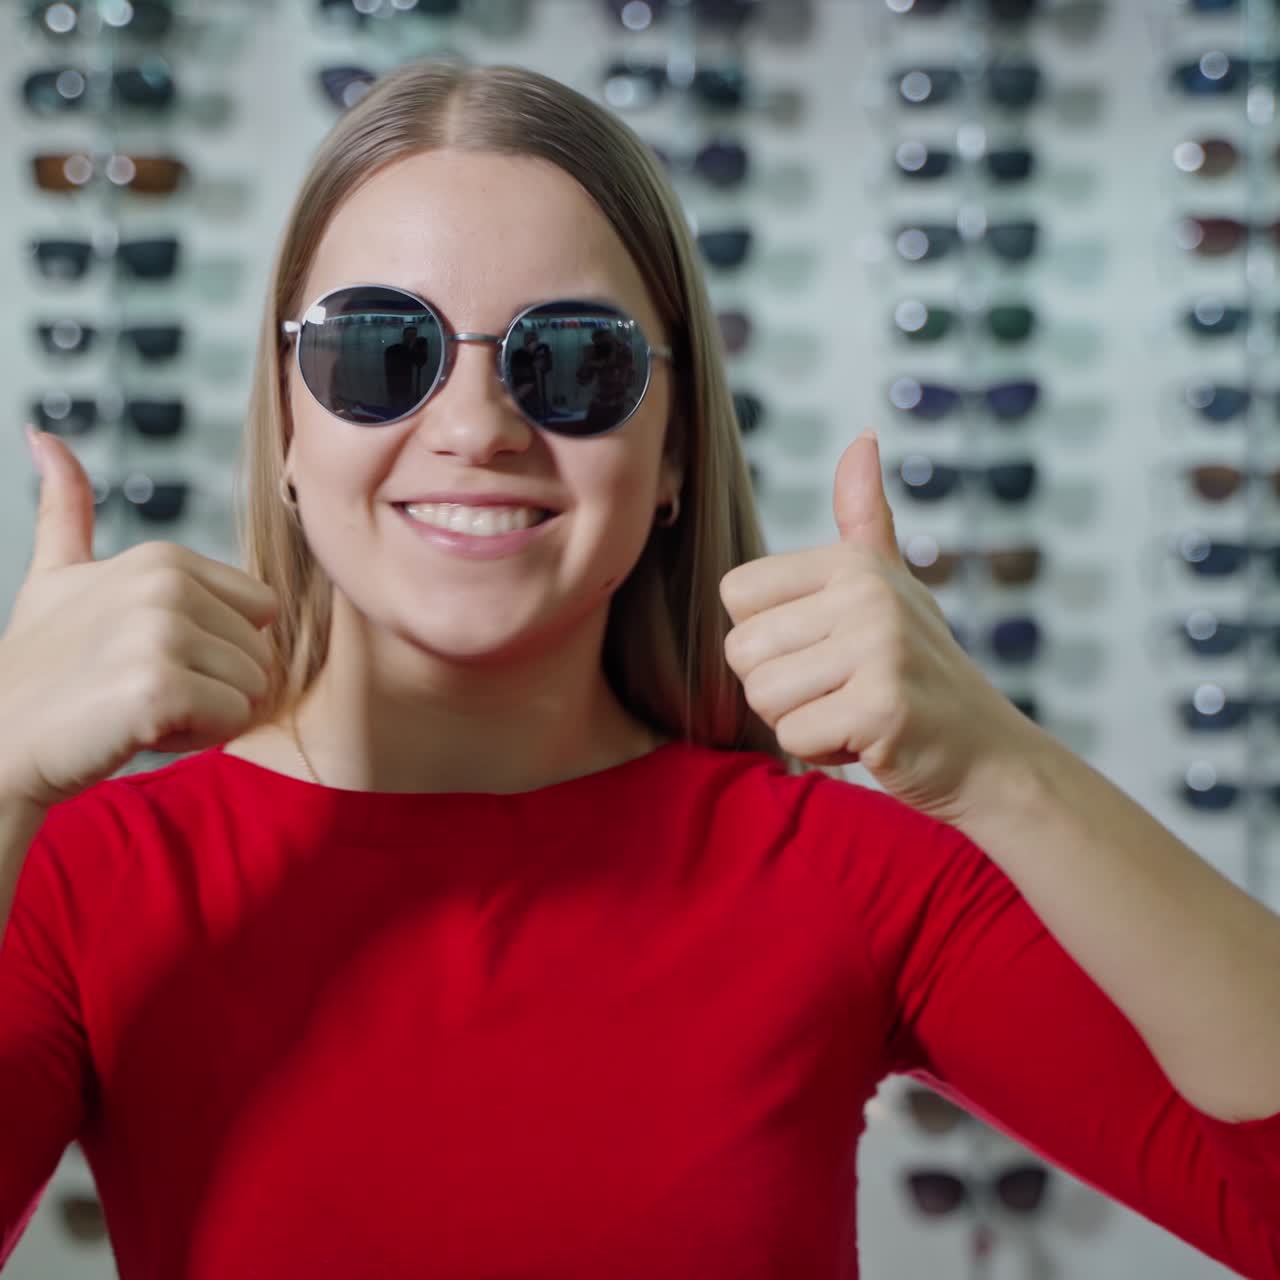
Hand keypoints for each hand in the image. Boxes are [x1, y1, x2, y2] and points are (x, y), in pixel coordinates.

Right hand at [0, 428, 280, 810]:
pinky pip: (234, 718)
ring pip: (253, 688)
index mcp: (163, 557)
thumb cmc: (40, 671)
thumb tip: (43, 436)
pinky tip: (140, 728)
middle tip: (143, 687)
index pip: (261, 611)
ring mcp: (162, 631)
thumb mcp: (55, 577)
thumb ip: (66, 510)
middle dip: (215, 684)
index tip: (153, 656)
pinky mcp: (160, 686)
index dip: (218, 647)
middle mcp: (166, 584)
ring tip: (139, 705)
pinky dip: (195, 736)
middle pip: (263, 652)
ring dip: (206, 713)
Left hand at [719, 431, 1034, 824]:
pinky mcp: (883, 706)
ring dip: (799, 720)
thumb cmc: (921, 671)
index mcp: (853, 562)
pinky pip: (794, 735)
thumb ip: (865, 516)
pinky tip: (867, 738)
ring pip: (762, 695)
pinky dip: (823, 749)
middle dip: (778, 686)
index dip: (767, 638)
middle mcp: (866, 593)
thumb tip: (863, 437)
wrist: (987, 752)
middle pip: (742, 650)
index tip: (824, 651)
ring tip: (853, 710)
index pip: (736, 594)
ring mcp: (878, 647)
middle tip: (839, 689)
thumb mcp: (891, 584)